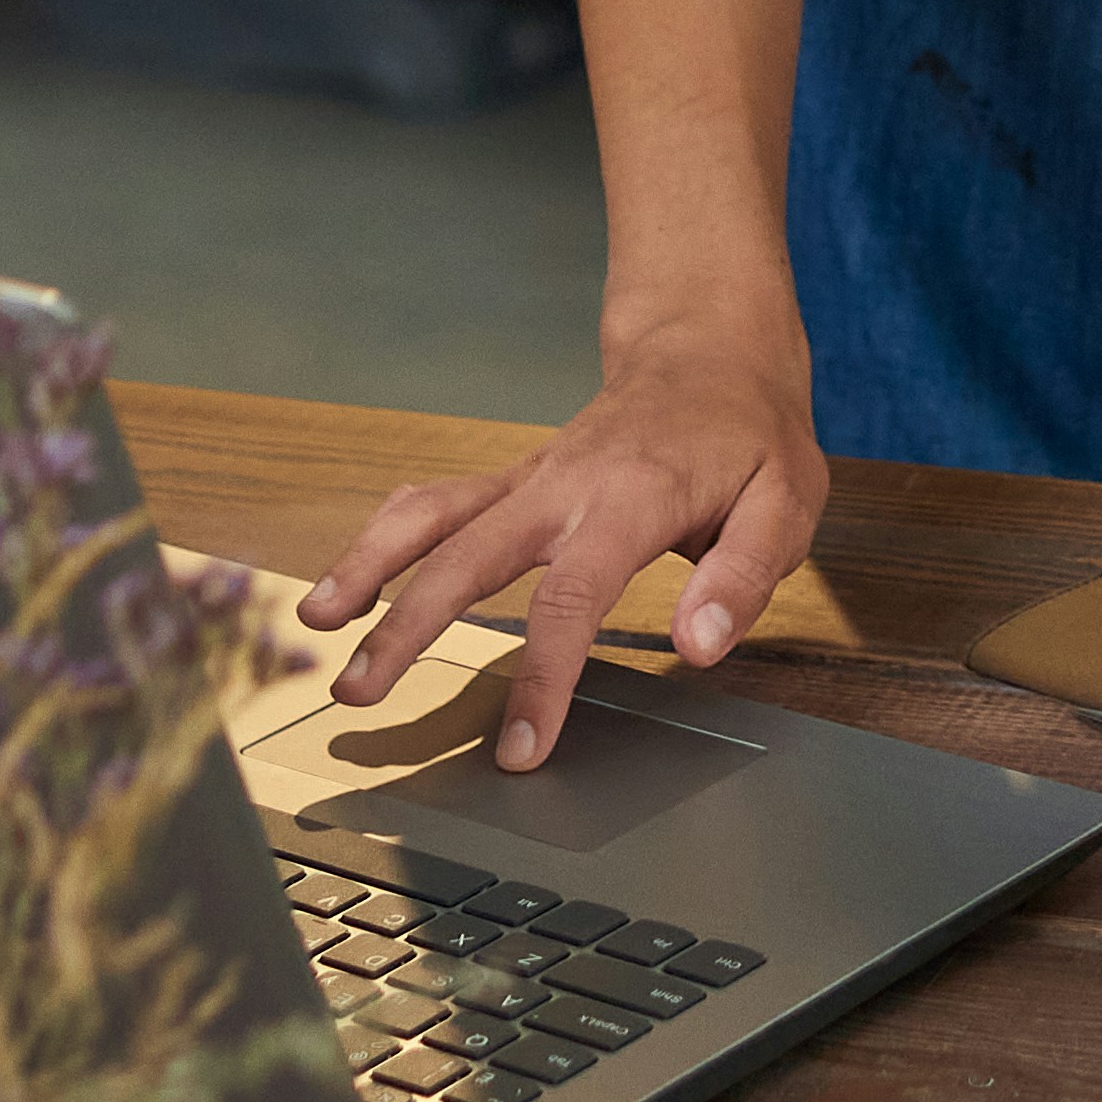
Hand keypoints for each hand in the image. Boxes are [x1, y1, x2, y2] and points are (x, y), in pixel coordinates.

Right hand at [300, 306, 830, 770]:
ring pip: (431, 514)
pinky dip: (385, 537)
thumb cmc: (753, 437)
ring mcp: (529, 477)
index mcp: (632, 497)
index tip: (519, 748)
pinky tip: (349, 581)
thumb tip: (701, 645)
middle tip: (359, 691)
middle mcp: (563, 483)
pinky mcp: (513, 480)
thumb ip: (743, 575)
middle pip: (467, 555)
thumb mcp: (787, 502)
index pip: (572, 597)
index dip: (542, 678)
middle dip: (406, 624)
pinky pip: (437, 502)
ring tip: (315, 623)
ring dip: (368, 564)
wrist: (713, 353)